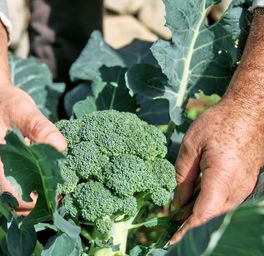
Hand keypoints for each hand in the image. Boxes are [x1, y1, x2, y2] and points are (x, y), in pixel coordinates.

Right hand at [0, 85, 66, 214]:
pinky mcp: (7, 168)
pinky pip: (19, 186)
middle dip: (39, 203)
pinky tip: (51, 180)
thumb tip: (60, 147)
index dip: (35, 201)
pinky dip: (35, 188)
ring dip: (37, 198)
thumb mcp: (24, 110)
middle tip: (63, 194)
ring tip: (60, 189)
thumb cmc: (5, 103)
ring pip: (17, 197)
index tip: (57, 194)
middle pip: (15, 203)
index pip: (12, 196)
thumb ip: (40, 127)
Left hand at [170, 99, 263, 243]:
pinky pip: (226, 198)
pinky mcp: (246, 180)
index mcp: (222, 178)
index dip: (185, 227)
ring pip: (218, 207)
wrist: (249, 111)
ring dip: (199, 210)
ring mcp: (245, 185)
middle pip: (210, 212)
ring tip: (179, 208)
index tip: (170, 237)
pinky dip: (209, 201)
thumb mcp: (191, 145)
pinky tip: (196, 194)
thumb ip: (183, 176)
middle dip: (189, 219)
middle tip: (169, 219)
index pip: (202, 213)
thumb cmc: (219, 123)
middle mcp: (237, 187)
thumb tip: (177, 201)